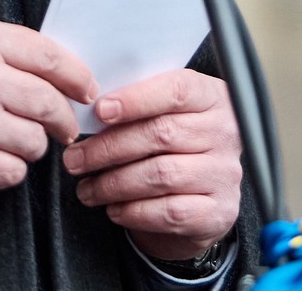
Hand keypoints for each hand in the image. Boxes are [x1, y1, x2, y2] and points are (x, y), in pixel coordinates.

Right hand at [0, 16, 97, 190]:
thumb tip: (43, 67)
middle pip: (51, 103)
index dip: (77, 76)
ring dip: (32, 145)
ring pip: (35, 143)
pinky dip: (9, 169)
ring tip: (13, 140)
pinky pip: (12, 173)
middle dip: (65, 120)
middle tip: (65, 127)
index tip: (86, 89)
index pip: (50, 56)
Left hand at [61, 69, 241, 261]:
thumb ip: (138, 105)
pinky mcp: (218, 212)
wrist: (201, 197)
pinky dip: (133, 211)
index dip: (136, 99)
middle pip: (161, 134)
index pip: (177, 90)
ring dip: (113, 183)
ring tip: (86, 188)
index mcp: (212, 96)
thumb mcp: (163, 114)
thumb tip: (88, 109)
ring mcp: (225, 174)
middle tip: (75, 159)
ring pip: (161, 175)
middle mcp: (226, 133)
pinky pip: (169, 211)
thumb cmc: (172, 147)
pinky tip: (113, 208)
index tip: (100, 111)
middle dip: (108, 148)